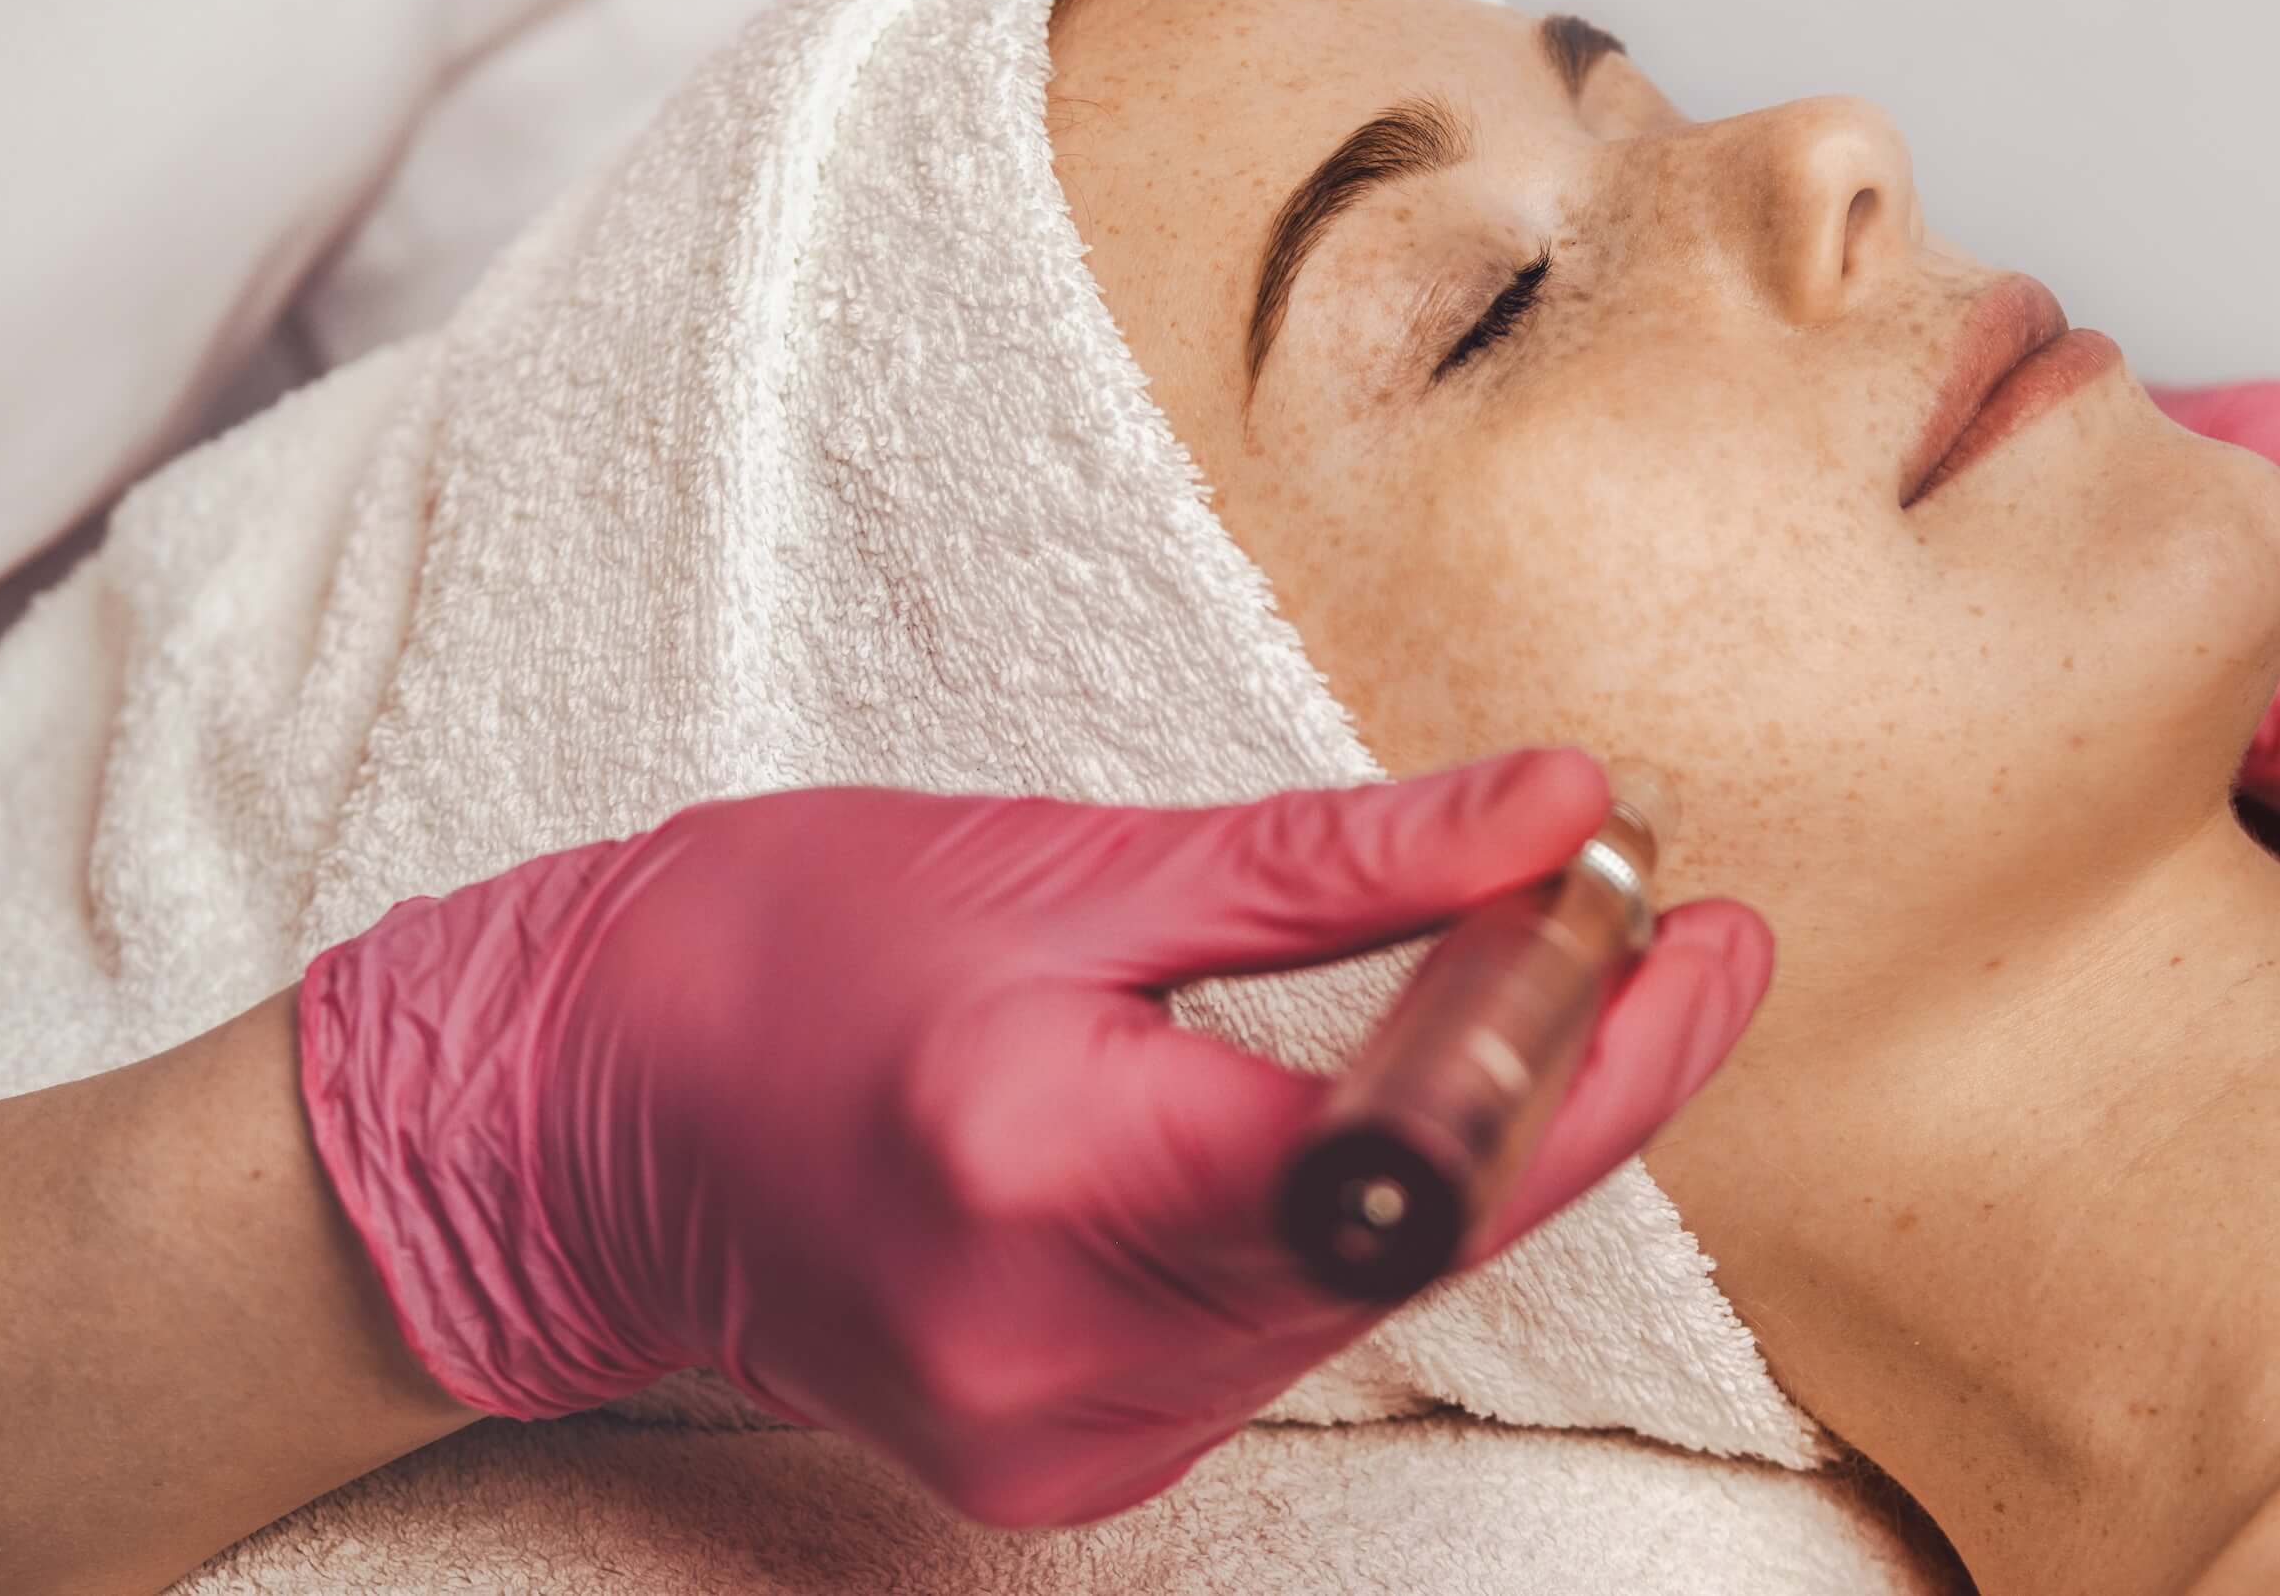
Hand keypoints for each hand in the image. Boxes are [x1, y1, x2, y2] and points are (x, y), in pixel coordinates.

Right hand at [296, 749, 1771, 1527]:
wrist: (563, 1130)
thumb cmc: (769, 955)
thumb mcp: (1064, 865)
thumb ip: (1336, 866)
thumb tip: (1562, 812)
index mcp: (1048, 1175)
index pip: (1416, 1157)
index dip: (1602, 1058)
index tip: (1716, 939)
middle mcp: (1067, 1357)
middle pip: (1417, 1241)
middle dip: (1561, 1086)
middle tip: (1644, 929)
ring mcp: (1068, 1443)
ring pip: (1364, 1293)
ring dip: (1459, 1150)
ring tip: (1501, 985)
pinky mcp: (1071, 1467)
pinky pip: (1284, 1333)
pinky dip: (1348, 1219)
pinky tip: (1359, 1115)